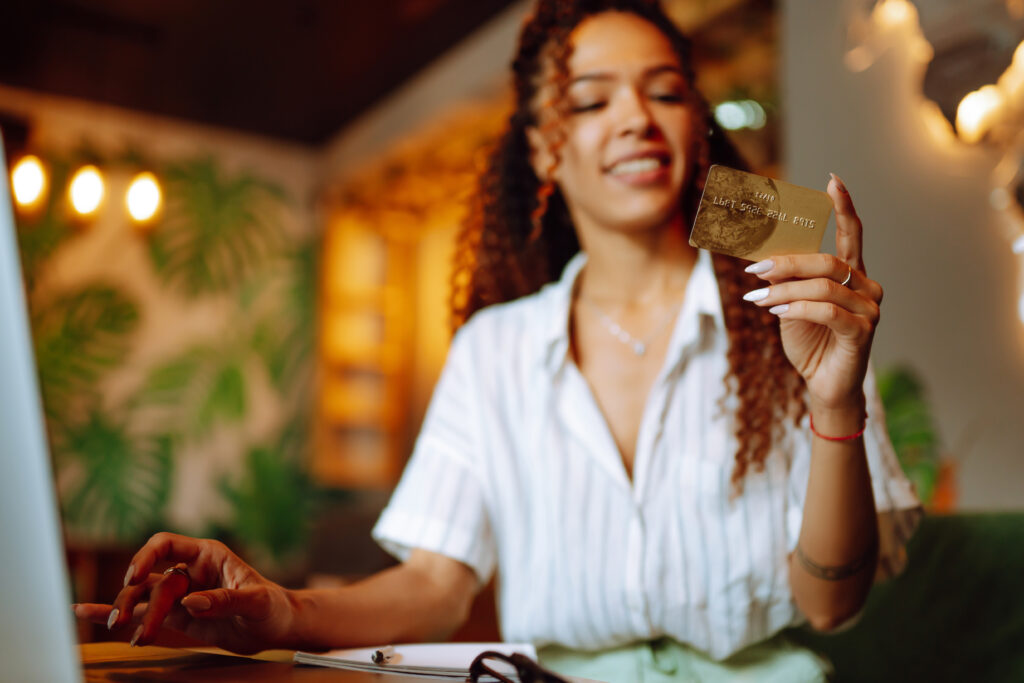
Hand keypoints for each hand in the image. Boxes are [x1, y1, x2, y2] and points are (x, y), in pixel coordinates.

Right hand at [73, 532, 296, 653]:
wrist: (276, 628)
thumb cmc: (272, 607)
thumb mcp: (256, 601)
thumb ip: (226, 600)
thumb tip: (192, 602)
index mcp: (207, 555)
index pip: (166, 544)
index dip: (146, 557)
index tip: (134, 577)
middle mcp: (190, 571)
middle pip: (150, 578)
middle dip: (134, 597)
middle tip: (124, 620)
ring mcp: (181, 594)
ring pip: (145, 598)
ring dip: (129, 613)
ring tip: (124, 632)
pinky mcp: (179, 616)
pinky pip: (145, 614)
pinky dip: (122, 615)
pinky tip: (90, 615)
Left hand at [742, 174, 881, 410]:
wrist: (822, 384)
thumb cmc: (810, 342)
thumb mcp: (790, 305)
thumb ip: (785, 281)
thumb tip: (762, 259)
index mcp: (852, 275)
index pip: (851, 234)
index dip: (844, 207)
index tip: (833, 181)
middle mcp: (867, 286)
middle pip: (826, 261)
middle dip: (786, 263)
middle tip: (754, 269)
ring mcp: (869, 309)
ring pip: (823, 286)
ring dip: (784, 291)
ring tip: (758, 299)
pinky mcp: (863, 331)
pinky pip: (828, 310)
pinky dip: (797, 308)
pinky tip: (776, 311)